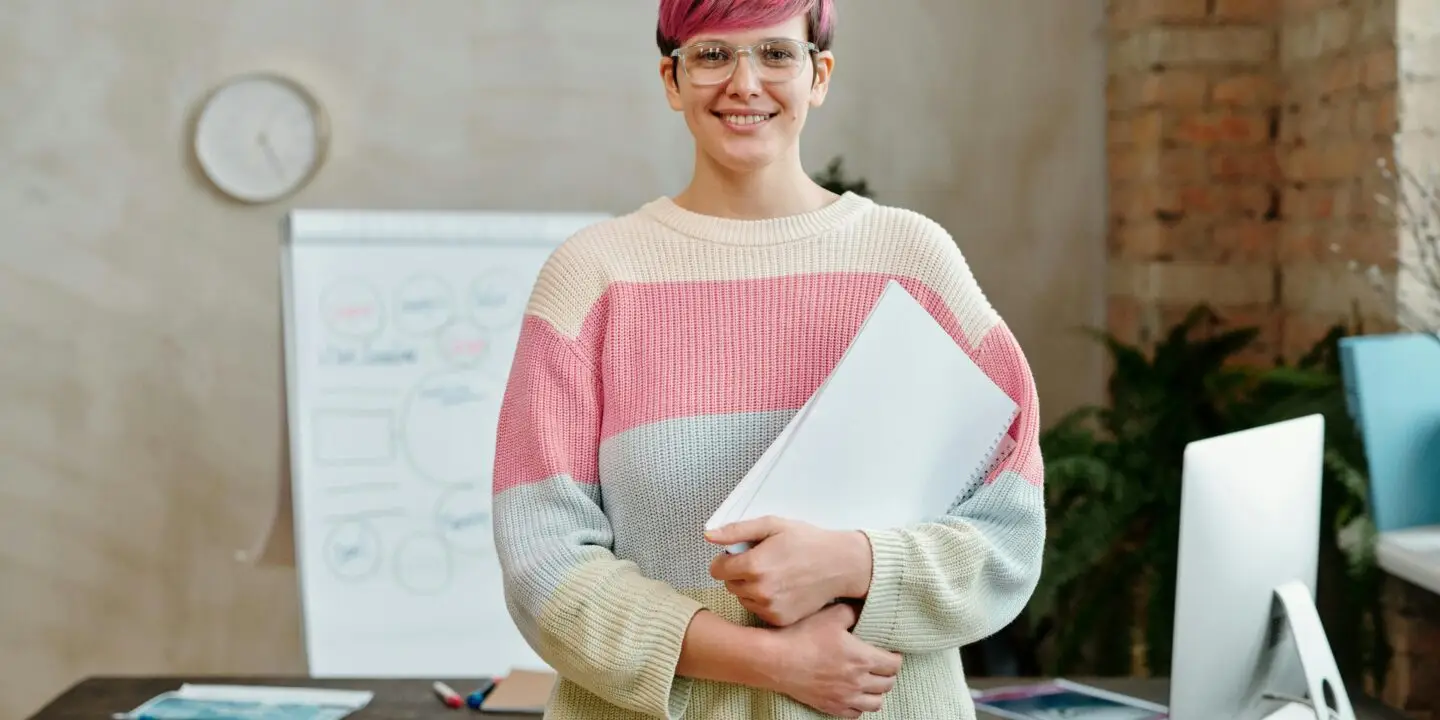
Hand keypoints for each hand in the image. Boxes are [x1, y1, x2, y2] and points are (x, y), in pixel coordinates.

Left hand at [706, 516, 871, 626]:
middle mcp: (759, 591)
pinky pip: (758, 611)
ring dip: (750, 588)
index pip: (717, 569)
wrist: (840, 565)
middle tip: (763, 562)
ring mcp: (769, 608)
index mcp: (753, 565)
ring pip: (742, 598)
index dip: (726, 560)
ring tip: (774, 575)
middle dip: (739, 573)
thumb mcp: (772, 525)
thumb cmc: (807, 541)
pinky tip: (781, 589)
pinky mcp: (779, 620)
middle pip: (729, 584)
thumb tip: (708, 536)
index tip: (741, 554)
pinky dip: (764, 601)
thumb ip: (737, 531)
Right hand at [764, 602, 901, 717]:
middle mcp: (858, 682)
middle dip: (888, 673)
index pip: (894, 664)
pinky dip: (860, 706)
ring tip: (870, 681)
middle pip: (888, 684)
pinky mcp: (830, 706)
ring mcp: (844, 697)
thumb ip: (853, 611)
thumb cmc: (802, 635)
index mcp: (862, 658)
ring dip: (877, 692)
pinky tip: (853, 694)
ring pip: (876, 703)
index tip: (890, 651)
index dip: (896, 657)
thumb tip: (865, 609)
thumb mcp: (831, 614)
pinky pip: (856, 714)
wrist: (775, 660)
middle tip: (881, 664)